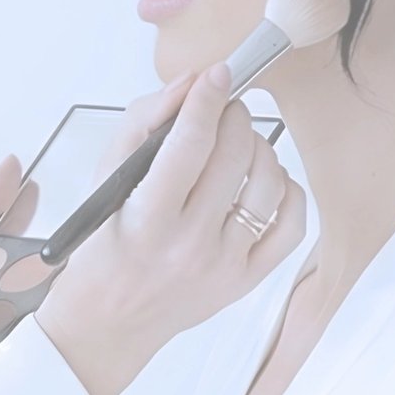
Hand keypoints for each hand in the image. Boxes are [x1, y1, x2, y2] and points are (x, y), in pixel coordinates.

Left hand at [0, 155, 37, 394]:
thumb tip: (12, 165)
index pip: (12, 225)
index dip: (23, 209)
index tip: (32, 190)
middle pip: (24, 262)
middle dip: (28, 255)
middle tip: (29, 246)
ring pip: (26, 296)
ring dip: (23, 287)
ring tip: (15, 280)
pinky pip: (16, 330)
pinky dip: (15, 320)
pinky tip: (9, 310)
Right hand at [35, 64, 306, 394]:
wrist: (109, 321)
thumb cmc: (103, 244)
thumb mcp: (104, 179)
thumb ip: (143, 125)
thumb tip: (188, 86)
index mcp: (146, 219)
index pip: (187, 146)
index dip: (206, 100)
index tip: (217, 73)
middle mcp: (189, 245)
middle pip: (232, 157)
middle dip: (232, 116)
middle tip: (222, 107)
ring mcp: (224, 265)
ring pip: (268, 183)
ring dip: (258, 146)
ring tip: (239, 142)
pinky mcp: (247, 280)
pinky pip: (291, 224)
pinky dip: (286, 189)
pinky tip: (263, 179)